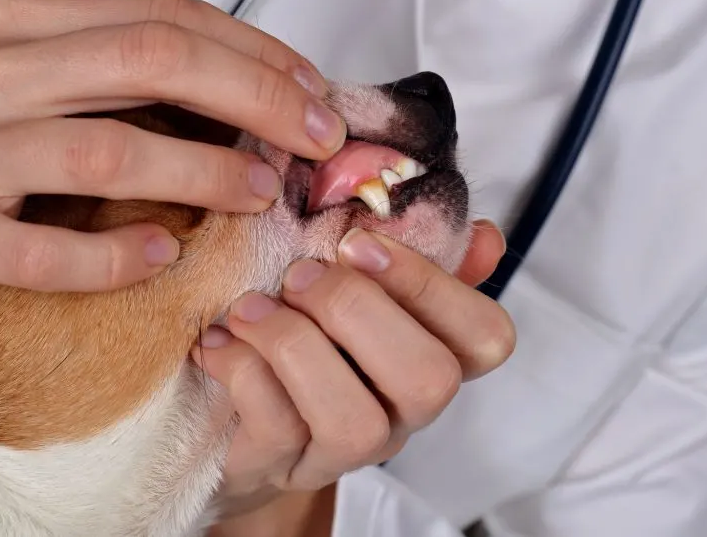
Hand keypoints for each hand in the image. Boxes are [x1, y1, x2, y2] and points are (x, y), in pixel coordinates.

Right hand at [0, 0, 344, 300]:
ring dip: (203, 171)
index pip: (162, 18)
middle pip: (150, 62)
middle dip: (256, 96)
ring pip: (107, 150)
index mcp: (18, 23)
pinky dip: (114, 257)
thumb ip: (124, 73)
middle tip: (316, 136)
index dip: (253, 51)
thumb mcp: (39, 78)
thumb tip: (252, 93)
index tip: (312, 88)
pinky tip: (162, 254)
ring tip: (257, 190)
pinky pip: (44, 252)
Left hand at [193, 219, 512, 521]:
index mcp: (435, 356)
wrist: (233, 415)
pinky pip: (278, 430)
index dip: (433, 285)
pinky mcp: (283, 470)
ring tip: (250, 307)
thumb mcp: (363, 288)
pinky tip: (220, 339)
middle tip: (299, 274)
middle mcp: (403, 413)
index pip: (486, 337)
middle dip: (356, 310)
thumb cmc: (308, 334)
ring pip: (355, 421)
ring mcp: (346, 452)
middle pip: (430, 381)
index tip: (359, 242)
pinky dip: (243, 369)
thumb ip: (421, 256)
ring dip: (295, 344)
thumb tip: (486, 235)